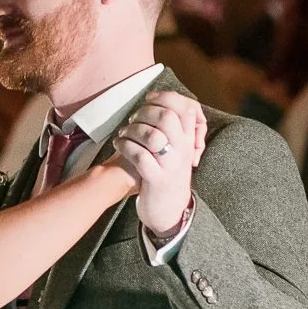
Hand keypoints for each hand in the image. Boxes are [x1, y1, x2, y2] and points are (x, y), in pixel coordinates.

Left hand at [113, 93, 205, 237]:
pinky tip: (119, 145)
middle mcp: (183, 150)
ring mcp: (170, 165)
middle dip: (145, 112)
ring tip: (124, 134)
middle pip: (167, 117)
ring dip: (131, 130)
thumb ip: (171, 128)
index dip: (165, 97)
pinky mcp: (156, 179)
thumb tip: (156, 100)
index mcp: (188, 140)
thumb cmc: (167, 174)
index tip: (148, 99)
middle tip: (133, 119)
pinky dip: (125, 146)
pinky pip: (139, 156)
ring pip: (152, 135)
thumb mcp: (176, 150)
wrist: (170, 212)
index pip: (186, 107)